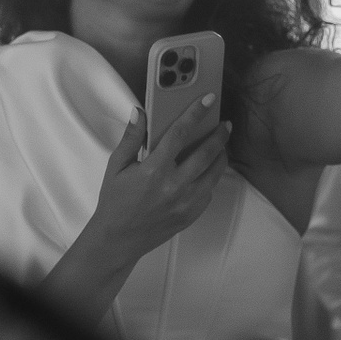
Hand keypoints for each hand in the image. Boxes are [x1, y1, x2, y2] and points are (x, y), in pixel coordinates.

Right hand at [92, 93, 228, 262]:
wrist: (118, 239)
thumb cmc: (115, 202)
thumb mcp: (117, 167)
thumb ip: (131, 138)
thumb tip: (140, 112)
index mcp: (154, 170)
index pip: (180, 134)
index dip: (196, 113)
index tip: (208, 100)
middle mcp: (174, 186)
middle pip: (206, 153)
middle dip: (219, 135)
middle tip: (225, 124)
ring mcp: (186, 203)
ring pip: (214, 173)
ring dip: (221, 156)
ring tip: (221, 145)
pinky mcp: (191, 215)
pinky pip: (208, 191)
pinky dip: (210, 178)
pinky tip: (206, 170)